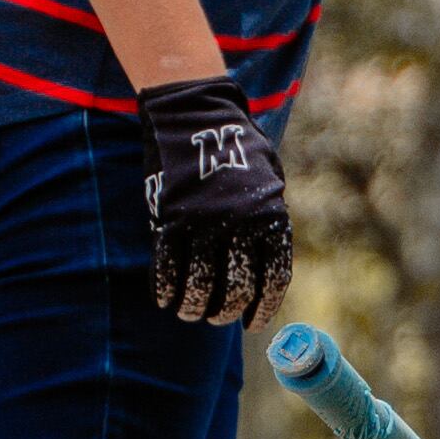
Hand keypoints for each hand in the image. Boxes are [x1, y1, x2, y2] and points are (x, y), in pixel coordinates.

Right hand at [136, 76, 292, 331]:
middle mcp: (240, 225)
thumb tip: (266, 270)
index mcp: (270, 217)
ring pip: (200, 285)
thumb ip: (270, 222)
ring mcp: (204, 223)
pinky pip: (168, 268)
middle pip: (236, 289)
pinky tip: (166, 299)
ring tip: (190, 312)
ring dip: (194, 307)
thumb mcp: (269, 181)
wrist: (195, 115)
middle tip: (215, 316)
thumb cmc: (236, 149)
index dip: (263, 308)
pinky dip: (166, 289)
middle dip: (224, 311)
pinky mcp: (170, 219)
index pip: (273, 279)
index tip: (253, 323)